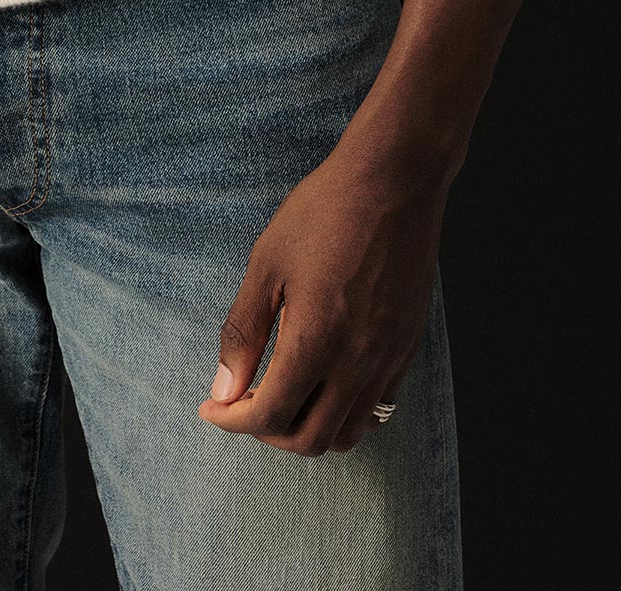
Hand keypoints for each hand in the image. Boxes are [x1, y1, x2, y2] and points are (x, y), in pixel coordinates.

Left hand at [197, 143, 445, 456]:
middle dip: (267, 433)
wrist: (393, 180)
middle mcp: (358, 361)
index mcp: (317, 340)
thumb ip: (244, 333)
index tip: (212, 408)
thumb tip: (222, 389)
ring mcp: (389, 357)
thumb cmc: (324, 212)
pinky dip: (345, 414)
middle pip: (310, 439)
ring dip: (308, 428)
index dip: (233, 421)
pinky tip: (324, 382)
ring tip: (283, 395)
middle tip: (243, 404)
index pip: (270, 415)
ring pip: (348, 433)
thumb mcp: (267, 264)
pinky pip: (377, 407)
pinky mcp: (408, 346)